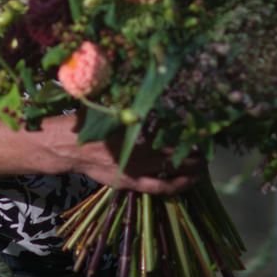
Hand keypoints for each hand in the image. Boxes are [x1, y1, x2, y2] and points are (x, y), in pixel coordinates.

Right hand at [44, 113, 199, 194]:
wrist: (67, 146)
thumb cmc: (88, 122)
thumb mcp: (109, 106)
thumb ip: (130, 104)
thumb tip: (154, 90)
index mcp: (134, 129)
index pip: (170, 131)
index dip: (188, 131)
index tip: (201, 126)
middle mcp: (139, 150)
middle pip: (175, 150)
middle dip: (194, 149)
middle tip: (208, 145)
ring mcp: (136, 169)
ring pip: (171, 169)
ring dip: (191, 167)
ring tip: (204, 164)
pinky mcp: (131, 182)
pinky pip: (159, 187)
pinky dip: (176, 185)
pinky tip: (188, 182)